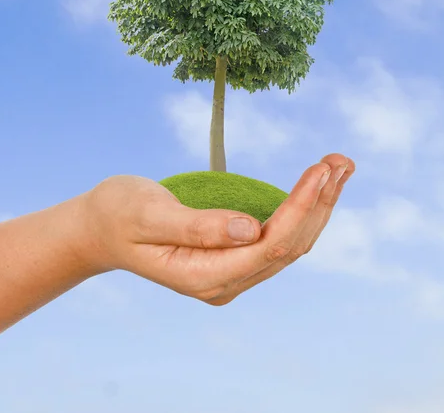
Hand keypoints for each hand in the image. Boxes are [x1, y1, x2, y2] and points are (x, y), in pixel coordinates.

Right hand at [79, 154, 354, 304]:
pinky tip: (319, 185)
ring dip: (320, 205)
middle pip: (290, 246)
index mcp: (204, 277)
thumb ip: (196, 227)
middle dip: (321, 202)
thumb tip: (249, 228)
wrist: (101, 229)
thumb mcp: (148, 215)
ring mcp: (233, 272)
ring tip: (341, 166)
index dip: (301, 208)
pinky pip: (280, 236)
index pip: (270, 246)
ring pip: (292, 243)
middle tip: (342, 160)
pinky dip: (303, 209)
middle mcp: (226, 281)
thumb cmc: (118, 215)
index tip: (322, 170)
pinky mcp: (236, 256)